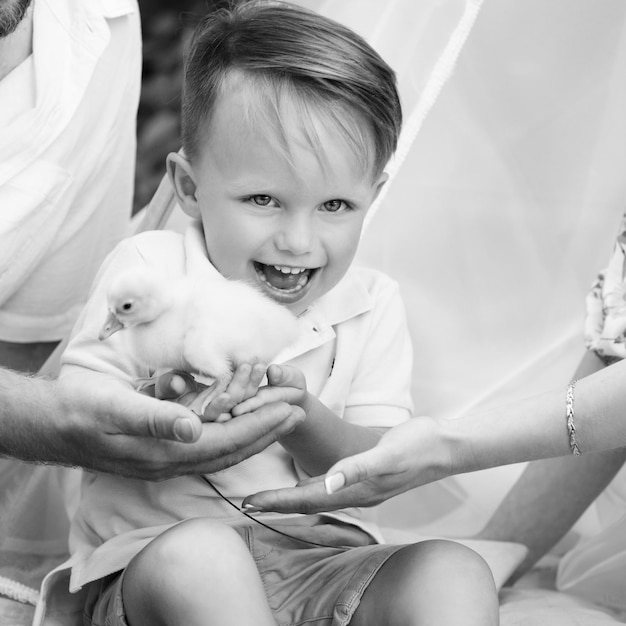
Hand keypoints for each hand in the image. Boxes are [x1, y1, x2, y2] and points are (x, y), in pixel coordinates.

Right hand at [52, 369, 304, 479]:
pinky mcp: (163, 450)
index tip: (290, 410)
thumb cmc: (83, 411)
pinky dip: (232, 433)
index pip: (227, 442)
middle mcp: (173, 460)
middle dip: (268, 431)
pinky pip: (208, 446)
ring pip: (223, 450)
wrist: (55, 425)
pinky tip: (242, 423)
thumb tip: (194, 429)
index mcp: (166, 452)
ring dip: (255, 432)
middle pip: (233, 450)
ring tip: (281, 417)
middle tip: (299, 412)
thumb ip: (155, 419)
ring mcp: (168, 458)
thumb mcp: (115, 408)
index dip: (261, 426)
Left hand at [242, 416, 450, 512]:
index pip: (307, 499)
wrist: (446, 445)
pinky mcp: (366, 477)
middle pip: (307, 502)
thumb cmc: (418, 446)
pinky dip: (310, 488)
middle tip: (246, 502)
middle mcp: (356, 494)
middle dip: (277, 503)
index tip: (249, 502)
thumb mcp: (388, 453)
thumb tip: (327, 483)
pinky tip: (303, 484)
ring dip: (290, 497)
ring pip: (317, 497)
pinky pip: (330, 487)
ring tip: (266, 496)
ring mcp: (362, 488)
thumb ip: (358, 468)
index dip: (277, 501)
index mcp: (358, 491)